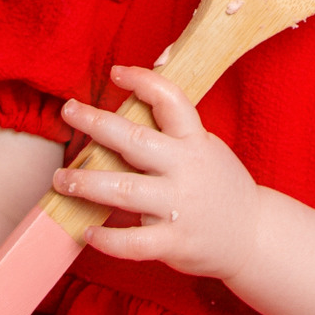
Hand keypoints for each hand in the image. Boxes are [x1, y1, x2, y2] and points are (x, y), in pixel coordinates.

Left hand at [54, 66, 263, 285]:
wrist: (254, 235)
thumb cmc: (219, 187)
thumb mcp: (207, 148)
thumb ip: (176, 127)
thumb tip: (144, 89)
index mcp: (195, 142)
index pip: (171, 100)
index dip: (143, 81)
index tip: (116, 72)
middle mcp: (186, 170)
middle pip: (135, 141)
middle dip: (96, 124)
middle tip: (68, 112)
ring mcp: (180, 207)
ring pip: (124, 191)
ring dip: (86, 182)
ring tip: (61, 179)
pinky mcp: (174, 242)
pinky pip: (133, 242)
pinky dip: (107, 239)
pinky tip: (87, 232)